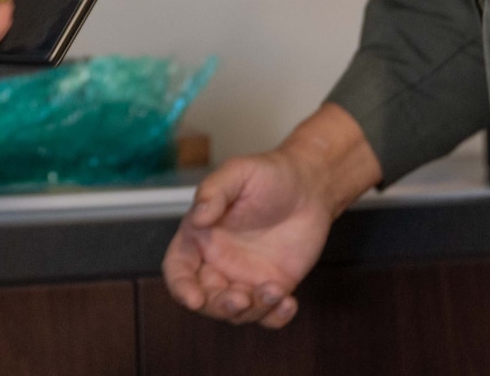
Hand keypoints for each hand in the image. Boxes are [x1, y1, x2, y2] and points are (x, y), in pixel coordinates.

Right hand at [162, 105, 381, 328]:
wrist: (311, 185)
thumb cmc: (270, 174)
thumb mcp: (238, 172)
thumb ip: (214, 191)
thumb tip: (197, 217)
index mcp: (201, 236)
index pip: (178, 269)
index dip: (181, 287)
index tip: (193, 299)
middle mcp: (219, 262)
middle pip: (206, 299)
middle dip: (220, 306)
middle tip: (241, 299)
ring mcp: (246, 278)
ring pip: (237, 312)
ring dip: (254, 310)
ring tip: (276, 290)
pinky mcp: (273, 286)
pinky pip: (268, 316)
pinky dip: (276, 318)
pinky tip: (289, 302)